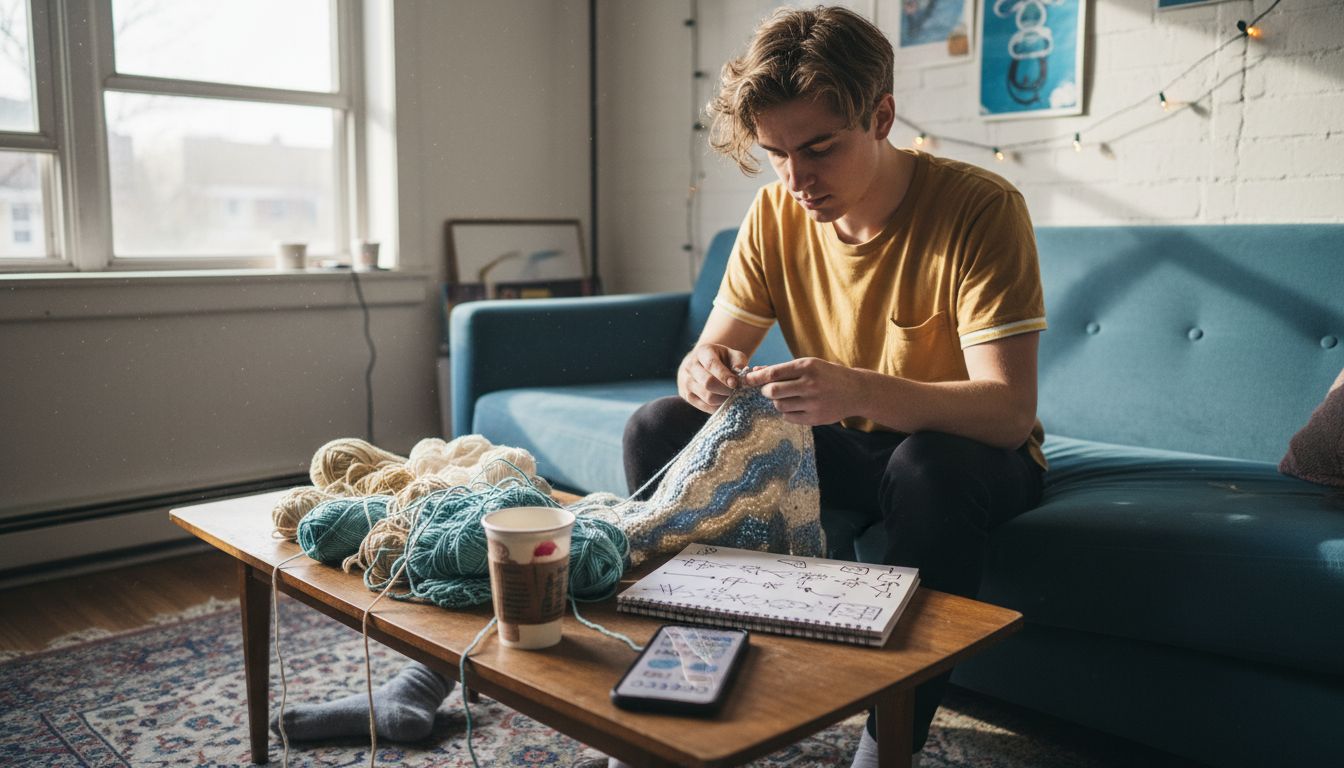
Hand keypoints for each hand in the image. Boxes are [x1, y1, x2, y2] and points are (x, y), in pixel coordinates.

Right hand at [678, 343, 748, 412]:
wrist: (702, 366)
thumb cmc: (722, 360)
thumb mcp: (732, 355)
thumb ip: (739, 362)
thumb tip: (742, 376)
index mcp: (702, 352)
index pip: (711, 365)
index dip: (724, 375)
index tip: (735, 383)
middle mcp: (690, 366)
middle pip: (707, 383)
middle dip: (725, 390)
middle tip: (738, 391)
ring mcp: (687, 382)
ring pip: (707, 397)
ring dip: (723, 400)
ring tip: (733, 396)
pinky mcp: (688, 396)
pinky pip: (705, 407)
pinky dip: (718, 407)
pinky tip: (726, 402)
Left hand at [741, 357, 858, 425]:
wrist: (856, 391)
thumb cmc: (827, 375)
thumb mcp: (808, 365)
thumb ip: (782, 369)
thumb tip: (756, 371)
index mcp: (807, 366)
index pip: (773, 373)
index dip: (756, 378)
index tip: (747, 380)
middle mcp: (810, 384)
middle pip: (773, 391)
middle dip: (765, 391)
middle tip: (767, 390)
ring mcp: (813, 403)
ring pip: (779, 405)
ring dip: (776, 402)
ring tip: (785, 397)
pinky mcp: (815, 418)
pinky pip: (789, 417)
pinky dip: (786, 412)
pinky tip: (794, 406)